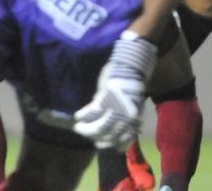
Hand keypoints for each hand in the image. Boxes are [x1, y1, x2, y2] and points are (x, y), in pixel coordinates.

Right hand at [73, 32, 157, 149]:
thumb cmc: (131, 84)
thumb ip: (122, 118)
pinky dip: (83, 115)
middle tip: (84, 133)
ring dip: (86, 129)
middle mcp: (126, 119)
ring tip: (78, 127)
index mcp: (134, 121)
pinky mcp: (106, 99)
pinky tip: (78, 115)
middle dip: (93, 137)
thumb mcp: (131, 105)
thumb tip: (108, 128)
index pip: (120, 143)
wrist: (132, 65)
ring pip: (98, 128)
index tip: (98, 144)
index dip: (108, 145)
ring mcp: (116, 110)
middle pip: (107, 136)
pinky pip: (91, 112)